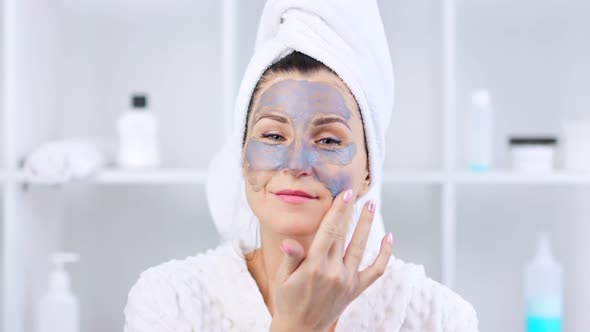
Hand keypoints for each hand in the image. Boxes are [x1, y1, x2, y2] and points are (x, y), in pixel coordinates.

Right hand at [269, 189, 392, 331]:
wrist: (300, 329)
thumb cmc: (288, 300)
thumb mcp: (283, 278)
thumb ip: (290, 258)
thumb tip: (289, 243)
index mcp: (313, 266)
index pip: (328, 231)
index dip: (338, 211)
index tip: (345, 194)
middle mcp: (333, 272)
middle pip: (345, 235)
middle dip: (351, 212)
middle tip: (357, 191)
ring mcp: (347, 281)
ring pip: (360, 247)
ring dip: (367, 225)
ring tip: (371, 206)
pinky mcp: (356, 289)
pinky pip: (376, 271)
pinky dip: (385, 255)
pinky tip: (389, 238)